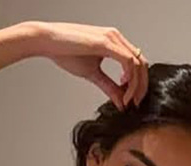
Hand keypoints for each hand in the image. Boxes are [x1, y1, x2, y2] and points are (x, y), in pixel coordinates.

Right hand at [33, 22, 147, 107]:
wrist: (48, 41)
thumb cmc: (65, 51)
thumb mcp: (93, 74)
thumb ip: (109, 87)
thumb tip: (121, 103)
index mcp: (113, 42)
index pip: (136, 62)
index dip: (139, 83)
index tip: (132, 99)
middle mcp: (115, 37)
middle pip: (142, 62)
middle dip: (142, 86)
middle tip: (136, 103)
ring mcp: (112, 38)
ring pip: (137, 63)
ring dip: (137, 85)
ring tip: (129, 100)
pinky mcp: (107, 42)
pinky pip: (128, 62)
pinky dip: (130, 80)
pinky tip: (124, 91)